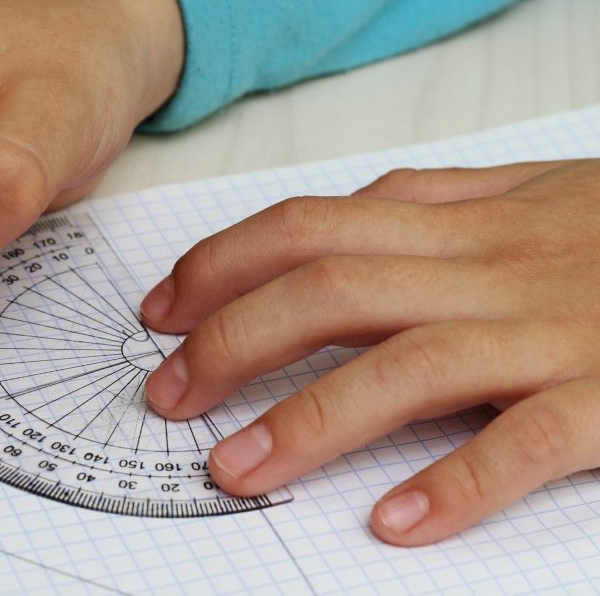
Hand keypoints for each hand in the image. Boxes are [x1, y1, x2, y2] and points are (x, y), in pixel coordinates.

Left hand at [140, 160, 599, 545]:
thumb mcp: (525, 190)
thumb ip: (429, 201)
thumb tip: (324, 223)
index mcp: (461, 218)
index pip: (309, 226)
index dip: (221, 265)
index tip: (160, 311)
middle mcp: (491, 266)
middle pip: (331, 290)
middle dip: (230, 341)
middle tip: (168, 397)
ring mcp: (553, 330)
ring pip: (406, 362)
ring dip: (308, 419)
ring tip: (234, 468)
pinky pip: (529, 439)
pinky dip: (460, 481)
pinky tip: (396, 523)